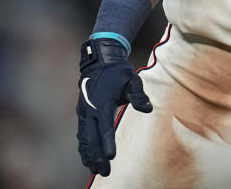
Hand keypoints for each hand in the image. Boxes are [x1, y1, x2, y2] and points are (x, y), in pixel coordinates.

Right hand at [76, 38, 152, 176]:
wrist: (99, 60)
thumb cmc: (119, 72)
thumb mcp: (132, 79)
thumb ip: (139, 95)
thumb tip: (148, 109)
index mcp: (103, 102)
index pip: (105, 127)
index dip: (108, 142)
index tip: (111, 157)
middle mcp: (90, 109)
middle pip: (92, 138)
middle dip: (97, 156)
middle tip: (104, 171)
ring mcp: (84, 112)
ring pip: (85, 138)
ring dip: (90, 155)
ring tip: (96, 170)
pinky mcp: (82, 113)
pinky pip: (82, 134)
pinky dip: (84, 147)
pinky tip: (88, 159)